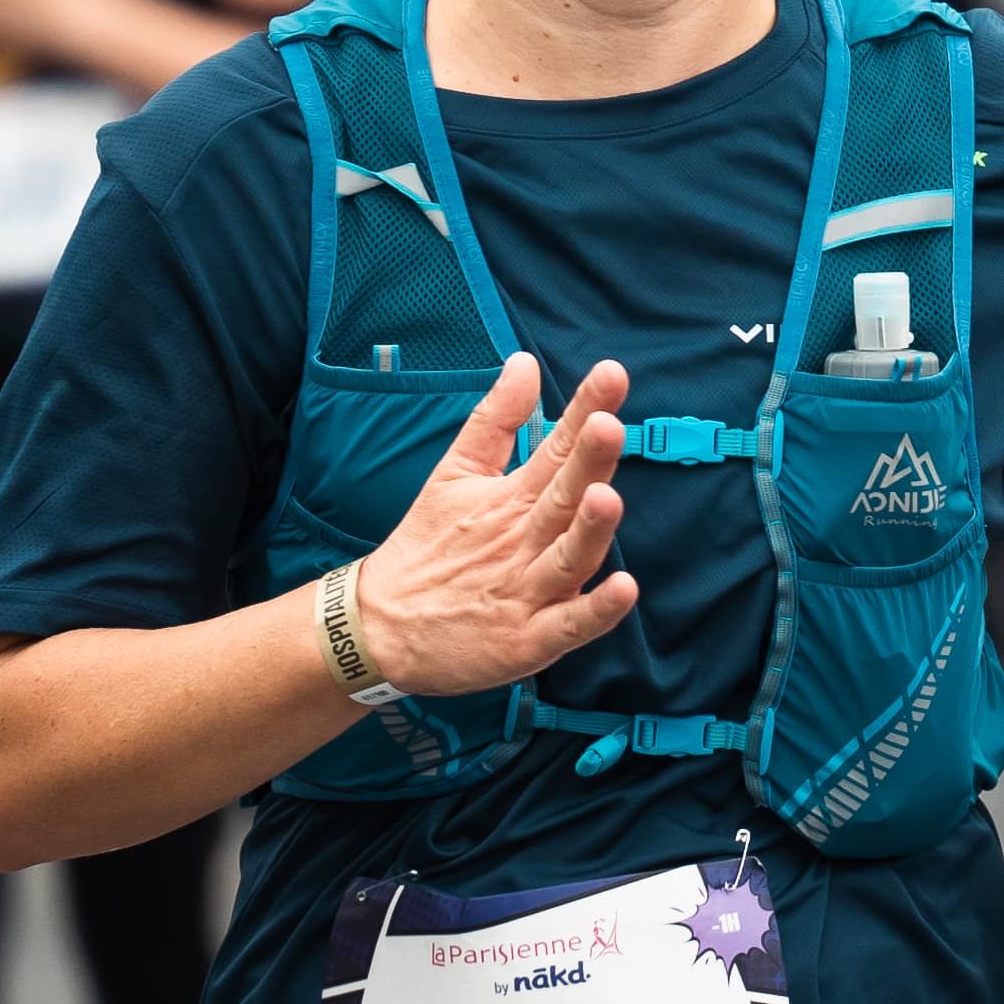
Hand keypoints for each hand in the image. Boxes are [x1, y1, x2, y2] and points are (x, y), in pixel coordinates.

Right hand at [342, 355, 638, 697]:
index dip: (585, 409)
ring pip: (568, 557)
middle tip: (606, 424)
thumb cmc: (428, 547)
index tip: (612, 373)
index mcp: (510, 498)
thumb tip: (524, 362)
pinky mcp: (528, 641)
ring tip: (607, 496)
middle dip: (586, 462)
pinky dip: (595, 611)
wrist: (379, 629)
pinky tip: (624, 589)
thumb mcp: (453, 475)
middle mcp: (522, 541)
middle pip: (562, 497)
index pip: (555, 446)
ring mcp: (526, 592)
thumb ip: (495, 421)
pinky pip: (569, 626)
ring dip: (589, 530)